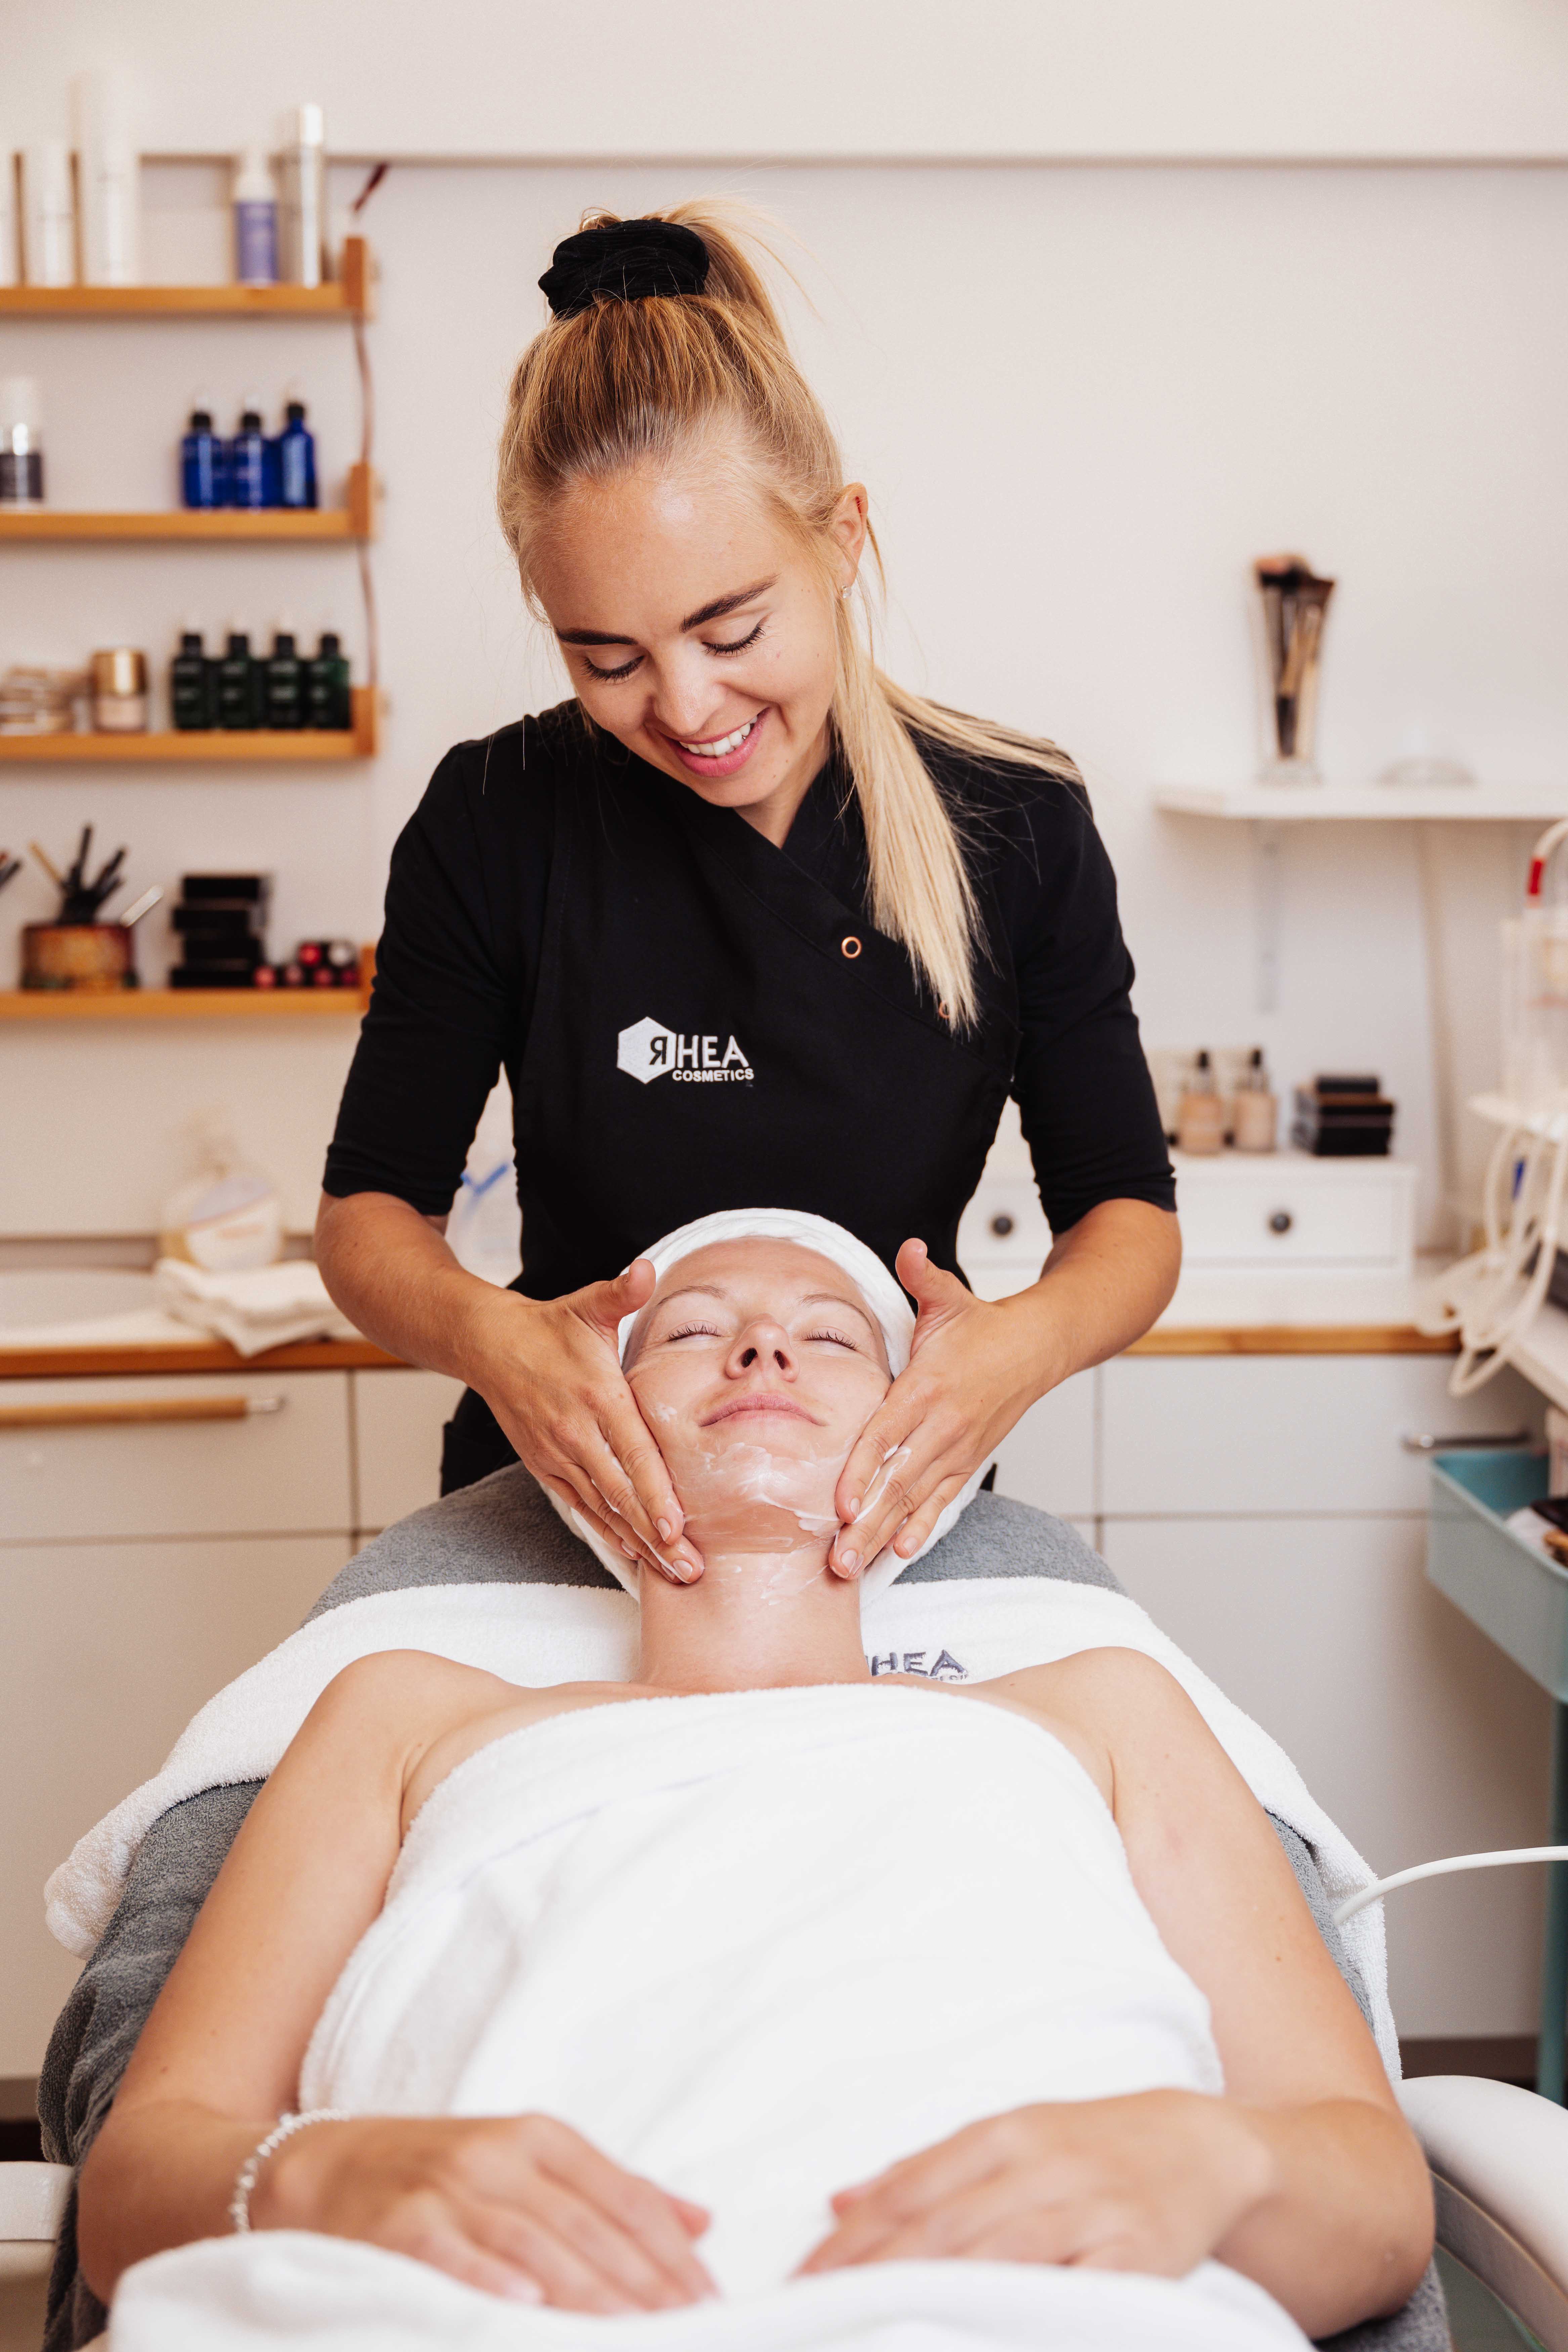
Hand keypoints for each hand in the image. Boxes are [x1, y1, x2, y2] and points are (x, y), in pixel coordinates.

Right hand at [258, 2111, 714, 2313]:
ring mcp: (448, 2186)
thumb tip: (703, 2224)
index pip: (626, 2199)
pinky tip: (524, 2307)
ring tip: (631, 2336)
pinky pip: (451, 2253)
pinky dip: (487, 2278)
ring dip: (585, 2296)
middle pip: (589, 2228)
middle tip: (687, 2335)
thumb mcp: (530, 2167)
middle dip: (643, 2288)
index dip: (672, 2255)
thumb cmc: (439, 2175)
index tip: (711, 2304)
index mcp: (542, 2139)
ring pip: (533, 2245)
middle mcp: (500, 2155)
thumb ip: (614, 2194)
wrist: (320, 2169)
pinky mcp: (397, 2222)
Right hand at [471, 1261, 701, 1582]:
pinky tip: (632, 1554)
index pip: (632, 1453)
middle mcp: (576, 1433)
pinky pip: (580, 1506)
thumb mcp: (587, 1305)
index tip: (676, 1527)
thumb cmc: (551, 1327)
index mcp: (596, 1397)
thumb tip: (644, 1269)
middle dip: (656, 1535)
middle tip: (691, 1571)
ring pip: (602, 1509)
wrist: (489, 1345)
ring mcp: (558, 1455)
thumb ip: (620, 1292)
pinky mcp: (545, 1466)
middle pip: (621, 1493)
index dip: (654, 1492)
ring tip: (671, 1575)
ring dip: (637, 1543)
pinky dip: (606, 1532)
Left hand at [798, 2092, 1270, 2276]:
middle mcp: (1043, 2166)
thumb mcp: (1010, 2139)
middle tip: (818, 2309)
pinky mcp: (1137, 2257)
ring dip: (934, 2293)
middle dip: (875, 2271)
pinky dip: (1028, 2310)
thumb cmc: (1092, 2147)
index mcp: (1005, 2134)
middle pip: (944, 2226)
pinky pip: (1073, 2290)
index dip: (853, 2236)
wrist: (1203, 2146)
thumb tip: (841, 2201)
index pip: (910, 2189)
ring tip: (878, 2323)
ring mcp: (1092, 2211)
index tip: (804, 2276)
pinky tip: (985, 2330)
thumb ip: (927, 2170)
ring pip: (999, 2254)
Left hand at [829, 1240, 1052, 1576]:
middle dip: (864, 1524)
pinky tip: (899, 1552)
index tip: (840, 1504)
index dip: (862, 1470)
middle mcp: (943, 1425)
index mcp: (928, 1386)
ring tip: (852, 1569)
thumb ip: (922, 1276)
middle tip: (834, 1563)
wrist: (1039, 1347)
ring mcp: (958, 1448)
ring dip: (882, 1536)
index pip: (886, 1434)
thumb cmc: (982, 1325)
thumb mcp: (949, 1297)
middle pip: (896, 1481)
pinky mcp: (969, 1460)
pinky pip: (940, 1500)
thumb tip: (908, 1248)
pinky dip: (920, 1527)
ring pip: (914, 1500)